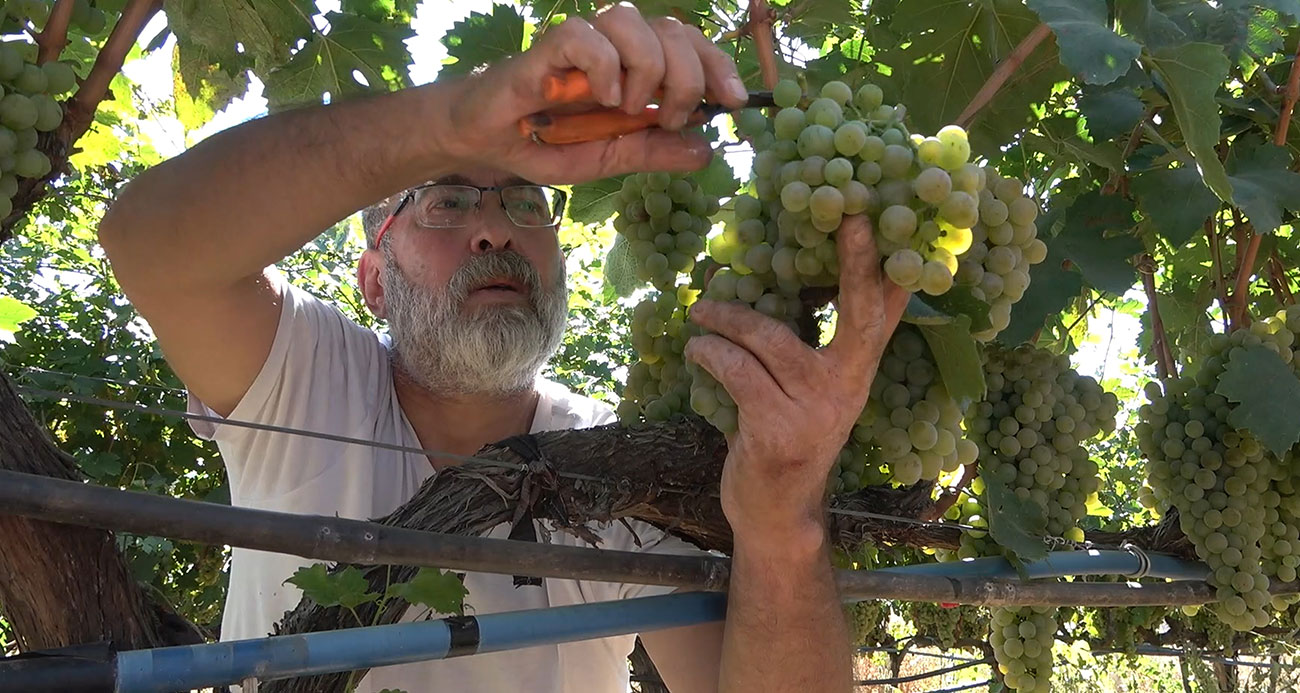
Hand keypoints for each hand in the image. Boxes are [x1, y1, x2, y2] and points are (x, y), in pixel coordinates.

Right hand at [437, 3, 747, 183]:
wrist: (483, 142)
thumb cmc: (544, 143)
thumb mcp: (608, 159)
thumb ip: (653, 151)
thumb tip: (707, 149)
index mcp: (635, 66)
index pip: (689, 44)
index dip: (718, 66)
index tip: (733, 102)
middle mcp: (614, 46)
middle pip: (672, 31)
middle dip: (687, 77)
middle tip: (669, 117)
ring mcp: (582, 44)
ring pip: (632, 22)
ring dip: (647, 67)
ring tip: (632, 108)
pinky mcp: (547, 48)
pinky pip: (585, 35)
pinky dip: (604, 65)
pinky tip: (603, 98)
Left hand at [684, 216, 908, 546]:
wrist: (775, 512)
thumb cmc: (785, 436)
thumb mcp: (807, 390)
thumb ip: (806, 343)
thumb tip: (777, 275)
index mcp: (858, 372)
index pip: (883, 312)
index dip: (888, 268)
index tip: (888, 219)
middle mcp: (848, 388)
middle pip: (858, 315)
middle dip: (855, 265)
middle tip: (849, 218)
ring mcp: (816, 411)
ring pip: (772, 339)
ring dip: (729, 317)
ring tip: (700, 309)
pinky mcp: (777, 431)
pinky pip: (739, 372)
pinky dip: (711, 353)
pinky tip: (696, 348)